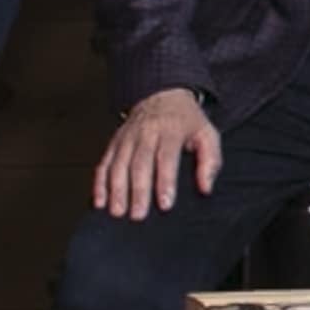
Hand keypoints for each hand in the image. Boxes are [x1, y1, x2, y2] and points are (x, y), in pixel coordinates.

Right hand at [95, 87, 221, 219]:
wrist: (162, 95)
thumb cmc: (187, 121)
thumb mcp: (207, 134)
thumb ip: (210, 161)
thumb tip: (206, 188)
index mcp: (170, 130)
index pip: (166, 158)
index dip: (165, 181)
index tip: (165, 204)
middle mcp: (146, 133)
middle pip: (139, 163)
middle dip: (138, 191)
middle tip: (138, 215)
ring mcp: (127, 137)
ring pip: (118, 164)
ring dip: (116, 190)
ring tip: (118, 211)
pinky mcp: (115, 142)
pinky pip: (104, 163)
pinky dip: (99, 183)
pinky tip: (99, 201)